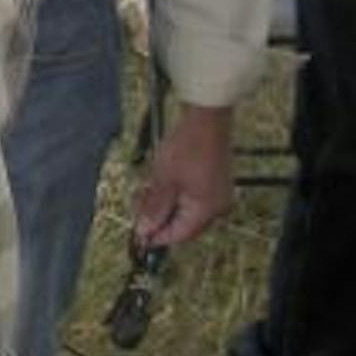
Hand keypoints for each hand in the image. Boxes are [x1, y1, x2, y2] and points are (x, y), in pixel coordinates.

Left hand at [133, 102, 233, 246]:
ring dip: (163, 204)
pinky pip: (192, 198)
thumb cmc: (185, 148)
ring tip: (146, 188)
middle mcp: (217, 208)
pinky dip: (174, 194)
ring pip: (185, 210)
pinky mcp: (215, 184)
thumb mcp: (163, 180)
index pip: (179, 235)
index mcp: (207, 211)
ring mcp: (218, 196)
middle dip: (157, 217)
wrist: (206, 119)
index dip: (157, 236)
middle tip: (137, 203)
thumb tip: (145, 232)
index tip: (137, 235)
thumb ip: (154, 209)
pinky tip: (160, 182)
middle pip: (182, 224)